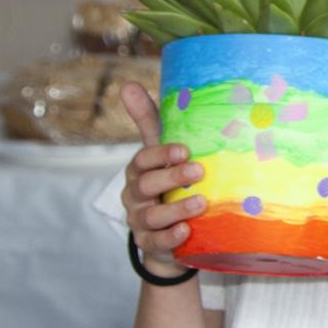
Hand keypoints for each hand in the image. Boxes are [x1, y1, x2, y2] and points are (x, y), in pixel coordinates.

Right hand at [117, 82, 202, 278]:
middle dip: (171, 177)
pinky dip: (171, 237)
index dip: (160, 154)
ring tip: (200, 202)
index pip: (142, 160)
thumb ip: (149, 121)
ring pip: (151, 216)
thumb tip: (127, 83)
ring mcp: (141, 222)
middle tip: (199, 171)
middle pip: (145, 186)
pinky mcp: (151, 245)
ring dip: (176, 209)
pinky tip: (187, 231)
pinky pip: (156, 243)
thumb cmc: (168, 181)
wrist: (172, 230)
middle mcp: (135, 196)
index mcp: (139, 171)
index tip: (184, 149)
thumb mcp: (163, 152)